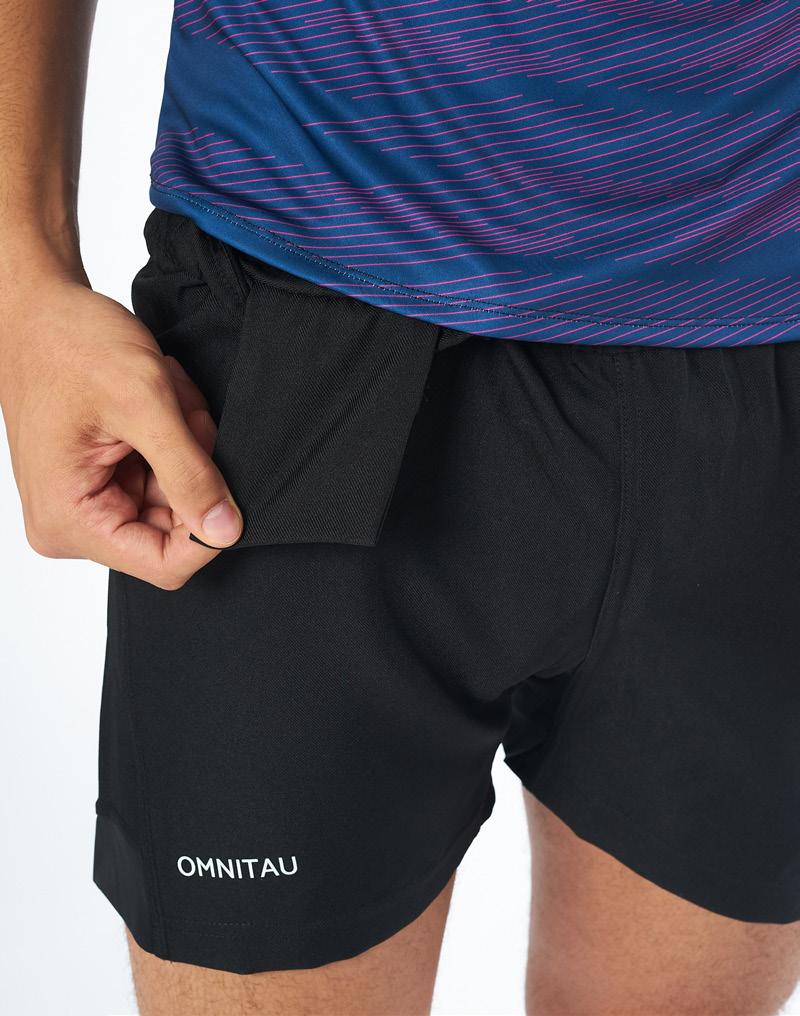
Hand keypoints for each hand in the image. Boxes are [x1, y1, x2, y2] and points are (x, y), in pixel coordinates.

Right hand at [0, 276, 242, 588]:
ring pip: (174, 495)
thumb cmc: (70, 344)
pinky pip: (161, 474)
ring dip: (185, 445)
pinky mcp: (100, 480)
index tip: (222, 480)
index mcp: (70, 520)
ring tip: (166, 399)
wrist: (39, 309)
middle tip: (183, 416)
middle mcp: (72, 524)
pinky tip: (159, 402)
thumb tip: (226, 531)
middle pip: (173, 526)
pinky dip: (173, 437)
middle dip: (192, 469)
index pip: (164, 564)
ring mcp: (86, 502)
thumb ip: (189, 474)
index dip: (208, 532)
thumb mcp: (145, 404)